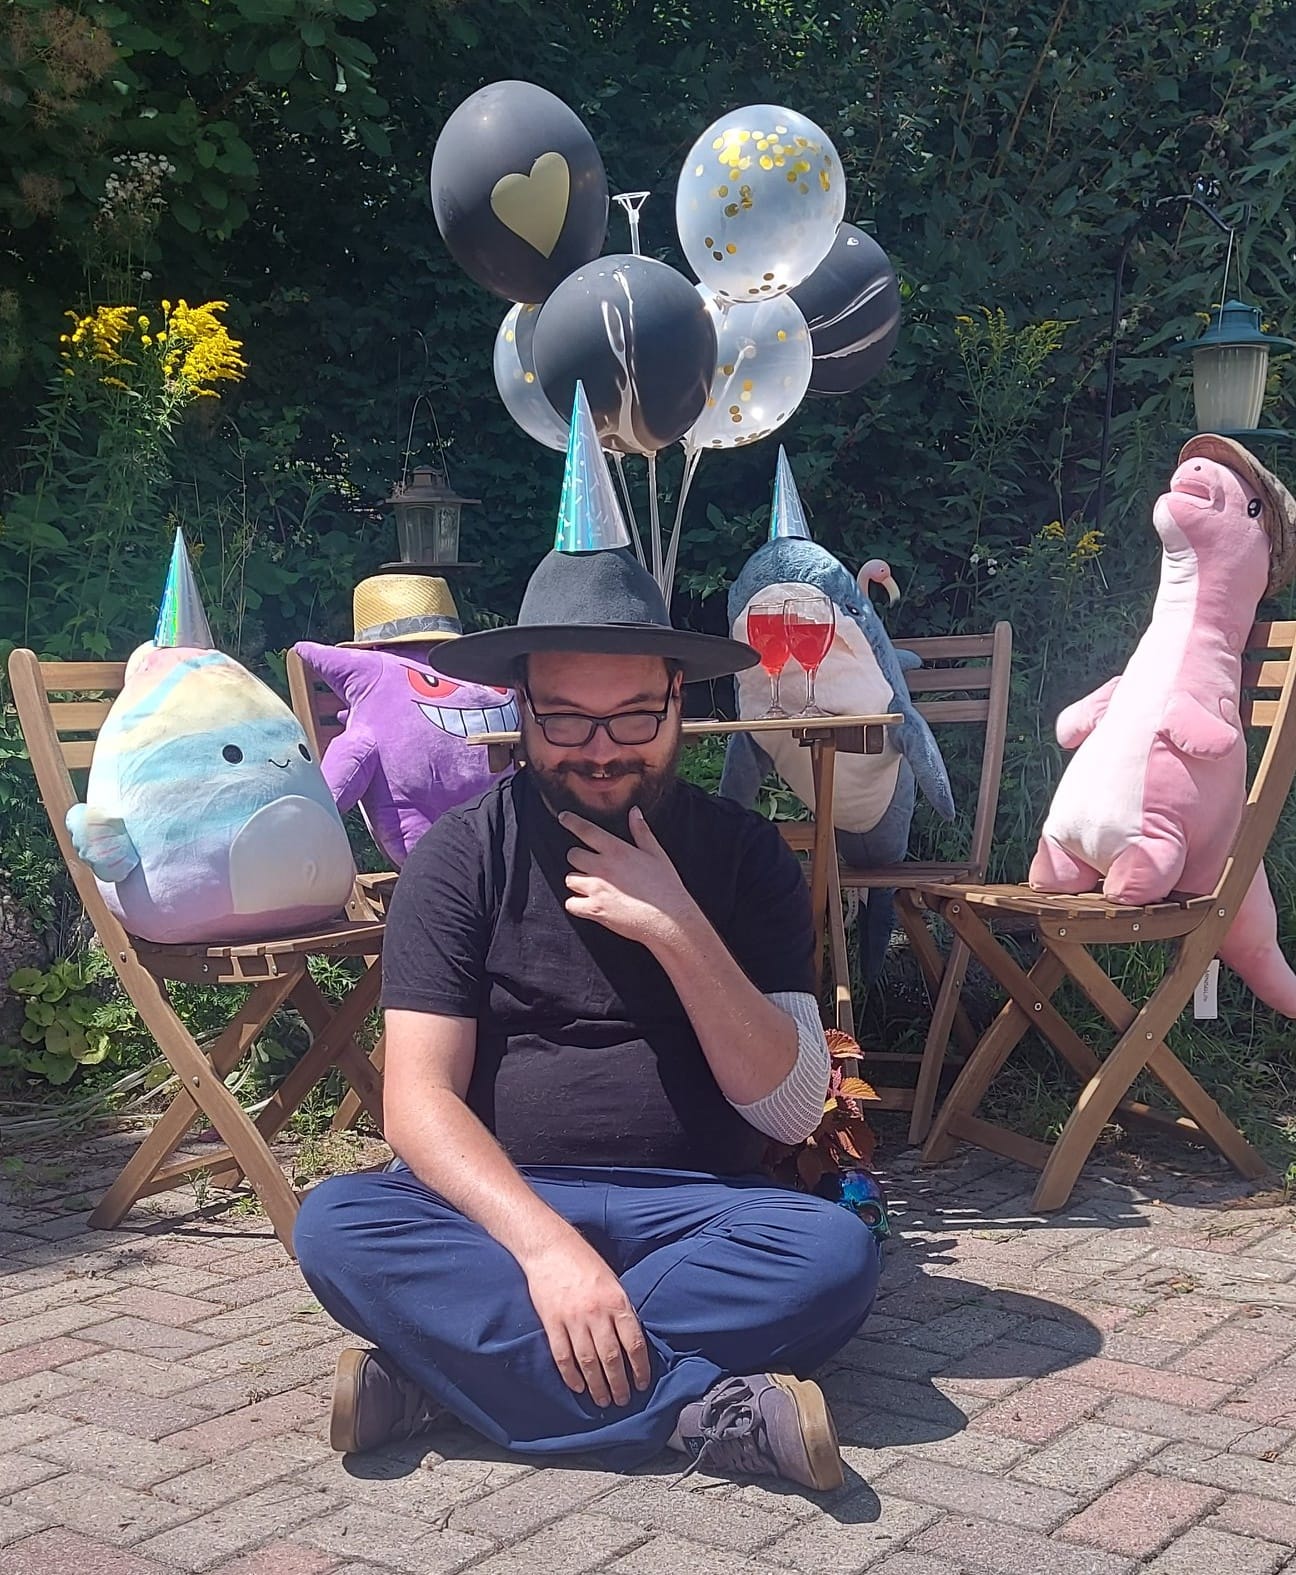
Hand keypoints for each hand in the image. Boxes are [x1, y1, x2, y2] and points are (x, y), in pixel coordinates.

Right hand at [522, 1237, 650, 1407]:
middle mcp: (597, 1313)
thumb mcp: (613, 1280)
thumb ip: (621, 1309)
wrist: (550, 1246)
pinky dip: (571, 1375)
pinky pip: (563, 1356)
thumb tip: (630, 1340)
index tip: (642, 1383)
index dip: (640, 1368)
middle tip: (623, 1400)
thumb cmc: (584, 1260)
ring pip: (588, 1362)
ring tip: (603, 1400)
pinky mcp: (552, 1322)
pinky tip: (578, 1387)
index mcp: (617, 1301)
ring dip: (597, 1386)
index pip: (634, 1343)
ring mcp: (573, 1319)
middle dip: (619, 1384)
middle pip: (612, 1358)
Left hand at [562, 808, 698, 951]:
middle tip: (589, 864)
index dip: (571, 821)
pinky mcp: (594, 910)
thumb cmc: (666, 886)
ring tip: (591, 885)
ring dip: (578, 881)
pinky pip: (570, 904)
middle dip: (578, 857)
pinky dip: (576, 904)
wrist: (668, 919)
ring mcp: (596, 889)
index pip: (586, 830)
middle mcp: (602, 868)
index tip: (564, 818)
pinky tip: (587, 903)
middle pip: (572, 855)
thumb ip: (641, 831)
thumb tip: (634, 812)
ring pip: (570, 879)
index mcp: (617, 851)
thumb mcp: (656, 853)